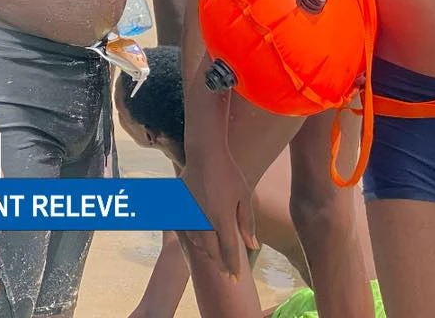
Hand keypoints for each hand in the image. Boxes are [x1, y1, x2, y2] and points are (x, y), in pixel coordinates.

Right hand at [178, 149, 257, 278]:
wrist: (205, 155)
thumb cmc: (229, 173)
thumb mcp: (244, 197)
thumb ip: (247, 223)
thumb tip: (252, 245)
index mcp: (222, 219)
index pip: (229, 252)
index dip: (233, 267)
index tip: (236, 279)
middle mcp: (205, 221)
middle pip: (212, 252)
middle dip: (221, 265)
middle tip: (227, 273)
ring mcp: (191, 216)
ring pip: (199, 244)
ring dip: (208, 253)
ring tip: (216, 258)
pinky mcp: (182, 210)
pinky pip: (188, 232)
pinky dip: (197, 240)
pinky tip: (202, 241)